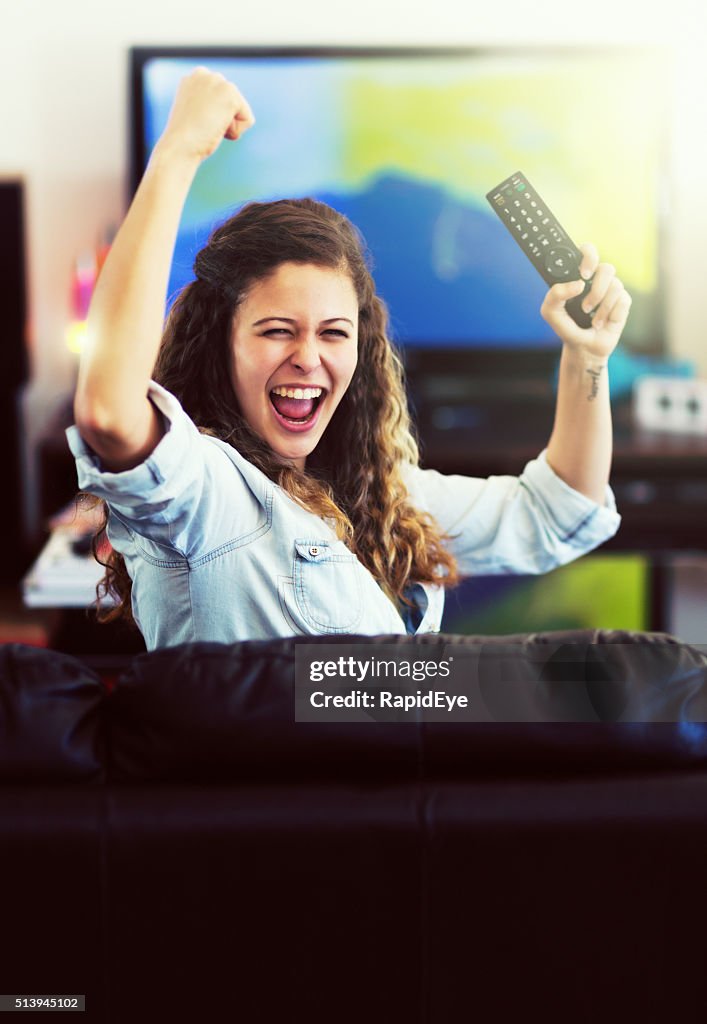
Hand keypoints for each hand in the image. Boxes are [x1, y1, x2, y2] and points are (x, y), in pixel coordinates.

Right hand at [158, 67, 254, 163]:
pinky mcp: (230, 93)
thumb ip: (206, 106)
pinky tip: (217, 129)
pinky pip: (248, 120)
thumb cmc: (184, 139)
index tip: (197, 122)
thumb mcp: (194, 115)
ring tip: (208, 127)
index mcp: (194, 78)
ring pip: (241, 111)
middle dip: (222, 120)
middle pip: (233, 103)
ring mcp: (218, 81)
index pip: (221, 99)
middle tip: (202, 126)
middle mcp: (206, 74)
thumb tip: (218, 110)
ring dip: (228, 126)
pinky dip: (235, 132)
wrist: (180, 145)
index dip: (213, 118)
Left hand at [540, 243, 631, 360]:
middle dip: (598, 286)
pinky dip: (608, 314)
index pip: (588, 251)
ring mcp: (612, 290)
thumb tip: (579, 285)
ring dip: (600, 305)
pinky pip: (622, 301)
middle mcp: (598, 279)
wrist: (581, 347)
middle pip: (607, 268)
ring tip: (589, 316)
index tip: (583, 274)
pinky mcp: (623, 302)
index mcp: (580, 275)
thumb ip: (555, 295)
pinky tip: (600, 322)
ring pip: (615, 285)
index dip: (589, 255)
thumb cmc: (566, 326)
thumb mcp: (550, 312)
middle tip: (586, 302)